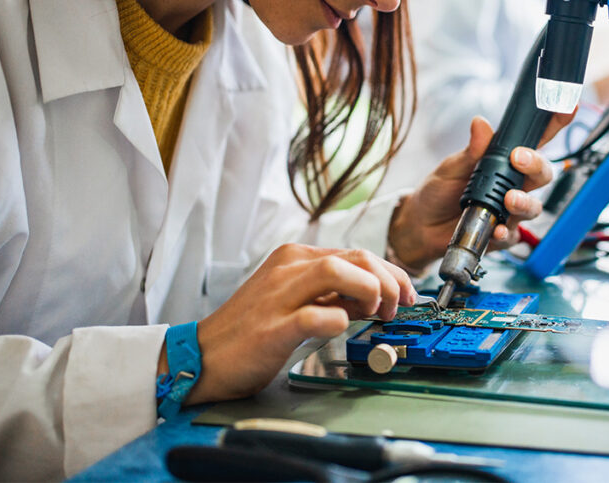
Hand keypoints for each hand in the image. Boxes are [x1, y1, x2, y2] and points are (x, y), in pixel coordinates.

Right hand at [165, 245, 416, 404]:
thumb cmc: (251, 330)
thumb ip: (333, 294)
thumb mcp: (298, 301)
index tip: (407, 294)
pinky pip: (313, 315)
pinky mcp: (271, 327)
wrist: (202, 356)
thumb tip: (374, 297)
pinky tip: (341, 327)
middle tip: (396, 308)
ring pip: (338, 271)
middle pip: (356, 257)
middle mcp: (289, 269)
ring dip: (370, 291)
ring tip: (376, 314)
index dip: (392, 273)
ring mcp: (278, 296)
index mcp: (296, 258)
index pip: (359, 253)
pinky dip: (336, 319)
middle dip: (389, 281)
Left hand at [388, 113, 571, 268]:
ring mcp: (509, 210)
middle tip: (520, 159)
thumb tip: (481, 124)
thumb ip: (472, 150)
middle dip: (537, 165)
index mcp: (504, 161)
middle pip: (542, 174)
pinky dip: (506, 232)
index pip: (535, 140)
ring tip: (510, 199)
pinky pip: (513, 235)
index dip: (554, 124)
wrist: (420, 223)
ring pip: (534, 206)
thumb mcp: (452, 166)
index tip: (566, 108)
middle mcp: (513, 184)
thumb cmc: (439, 189)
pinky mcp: (501, 234)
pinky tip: (497, 229)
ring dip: (525, 202)